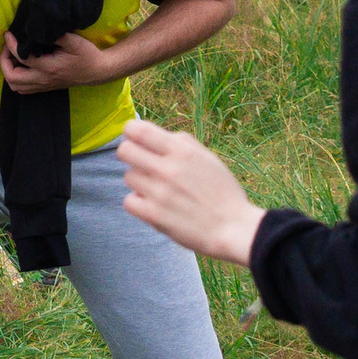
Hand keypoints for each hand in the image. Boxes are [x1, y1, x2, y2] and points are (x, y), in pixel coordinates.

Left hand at [0, 30, 114, 93]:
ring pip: (16, 86)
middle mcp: (43, 79)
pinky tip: (21, 65)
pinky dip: (16, 78)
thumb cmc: (87, 55)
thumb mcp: (74, 41)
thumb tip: (38, 29)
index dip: (10, 45)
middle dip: (4, 62)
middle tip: (7, 47)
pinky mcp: (46, 87)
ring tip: (12, 56)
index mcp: (48, 67)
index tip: (8, 34)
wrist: (97, 71)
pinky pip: (23, 89)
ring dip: (9, 71)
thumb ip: (56, 35)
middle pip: (12, 78)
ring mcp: (44, 85)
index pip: (21, 57)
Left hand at [118, 119, 265, 265]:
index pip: (140, 130)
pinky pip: (129, 201)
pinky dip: (138, 203)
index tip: (135, 137)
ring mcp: (159, 193)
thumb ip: (183, 144)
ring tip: (157, 189)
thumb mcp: (208, 158)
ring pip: (128, 177)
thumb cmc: (223, 192)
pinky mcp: (154, 215)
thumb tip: (160, 135)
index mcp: (182, 152)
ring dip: (139, 181)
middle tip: (142, 163)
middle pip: (125, 151)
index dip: (132, 131)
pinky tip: (153, 204)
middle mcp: (168, 169)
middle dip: (130, 154)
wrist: (232, 228)